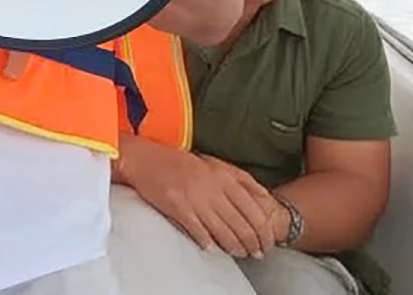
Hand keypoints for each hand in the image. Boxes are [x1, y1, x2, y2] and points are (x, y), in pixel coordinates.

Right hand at [120, 139, 279, 258]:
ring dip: (234, 247)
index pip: (254, 211)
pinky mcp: (179, 209)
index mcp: (224, 177)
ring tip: (240, 254)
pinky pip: (199, 232)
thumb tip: (265, 198)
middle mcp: (212, 189)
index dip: (264, 232)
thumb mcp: (216, 164)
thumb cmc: (181, 162)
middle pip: (241, 225)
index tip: (267, 242)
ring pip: (223, 232)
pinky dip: (209, 243)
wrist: (145, 159)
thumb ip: (242, 179)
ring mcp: (195, 200)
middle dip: (253, 244)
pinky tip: (213, 248)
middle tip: (257, 253)